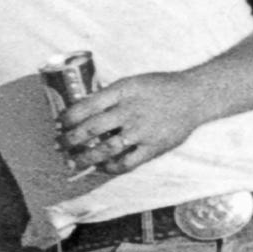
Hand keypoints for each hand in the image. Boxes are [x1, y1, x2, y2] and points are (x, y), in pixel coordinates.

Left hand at [57, 71, 206, 182]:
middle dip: (69, 140)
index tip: (58, 124)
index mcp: (122, 92)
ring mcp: (141, 131)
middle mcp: (130, 112)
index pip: (86, 106)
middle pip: (90, 129)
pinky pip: (127, 163)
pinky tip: (101, 168)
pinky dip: (110, 168)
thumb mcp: (133, 83)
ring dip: (84, 157)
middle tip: (58, 145)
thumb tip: (84, 109)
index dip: (67, 117)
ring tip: (72, 162)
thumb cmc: (161, 87)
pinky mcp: (153, 147)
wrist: (194, 97)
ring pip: (105, 149)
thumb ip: (111, 96)